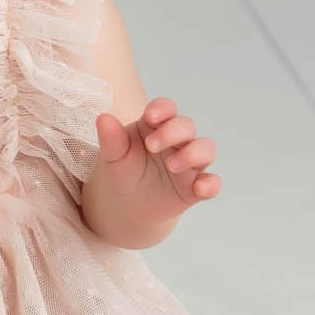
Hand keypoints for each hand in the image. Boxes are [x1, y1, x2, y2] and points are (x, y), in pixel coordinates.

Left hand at [92, 97, 220, 224]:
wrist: (125, 205)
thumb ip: (110, 138)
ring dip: (193, 153)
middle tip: (152, 145)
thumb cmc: (123, 171)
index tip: (150, 116)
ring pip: (205, 149)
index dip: (162, 109)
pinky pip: (212, 183)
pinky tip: (200, 187)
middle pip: (186, 126)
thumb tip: (103, 117)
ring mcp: (189, 163)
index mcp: (155, 126)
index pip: (166, 109)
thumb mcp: (113, 156)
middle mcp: (176, 141)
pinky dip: (211, 184)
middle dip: (173, 132)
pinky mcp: (194, 187)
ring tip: (172, 165)